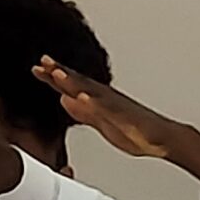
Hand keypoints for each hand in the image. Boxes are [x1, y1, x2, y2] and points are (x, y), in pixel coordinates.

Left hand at [32, 61, 179, 159]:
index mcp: (98, 100)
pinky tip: (82, 98)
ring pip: (90, 90)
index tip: (37, 68)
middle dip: (60, 71)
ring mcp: (114, 105)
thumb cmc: (134, 130)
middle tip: (42, 60)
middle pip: (79, 82)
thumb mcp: (100, 121)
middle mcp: (105, 98)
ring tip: (57, 73)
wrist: (161, 139)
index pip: (72, 86)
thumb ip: (82, 111)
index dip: (54, 77)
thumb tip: (64, 100)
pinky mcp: (124, 116)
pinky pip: (107, 109)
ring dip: (73, 81)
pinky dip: (93, 103)